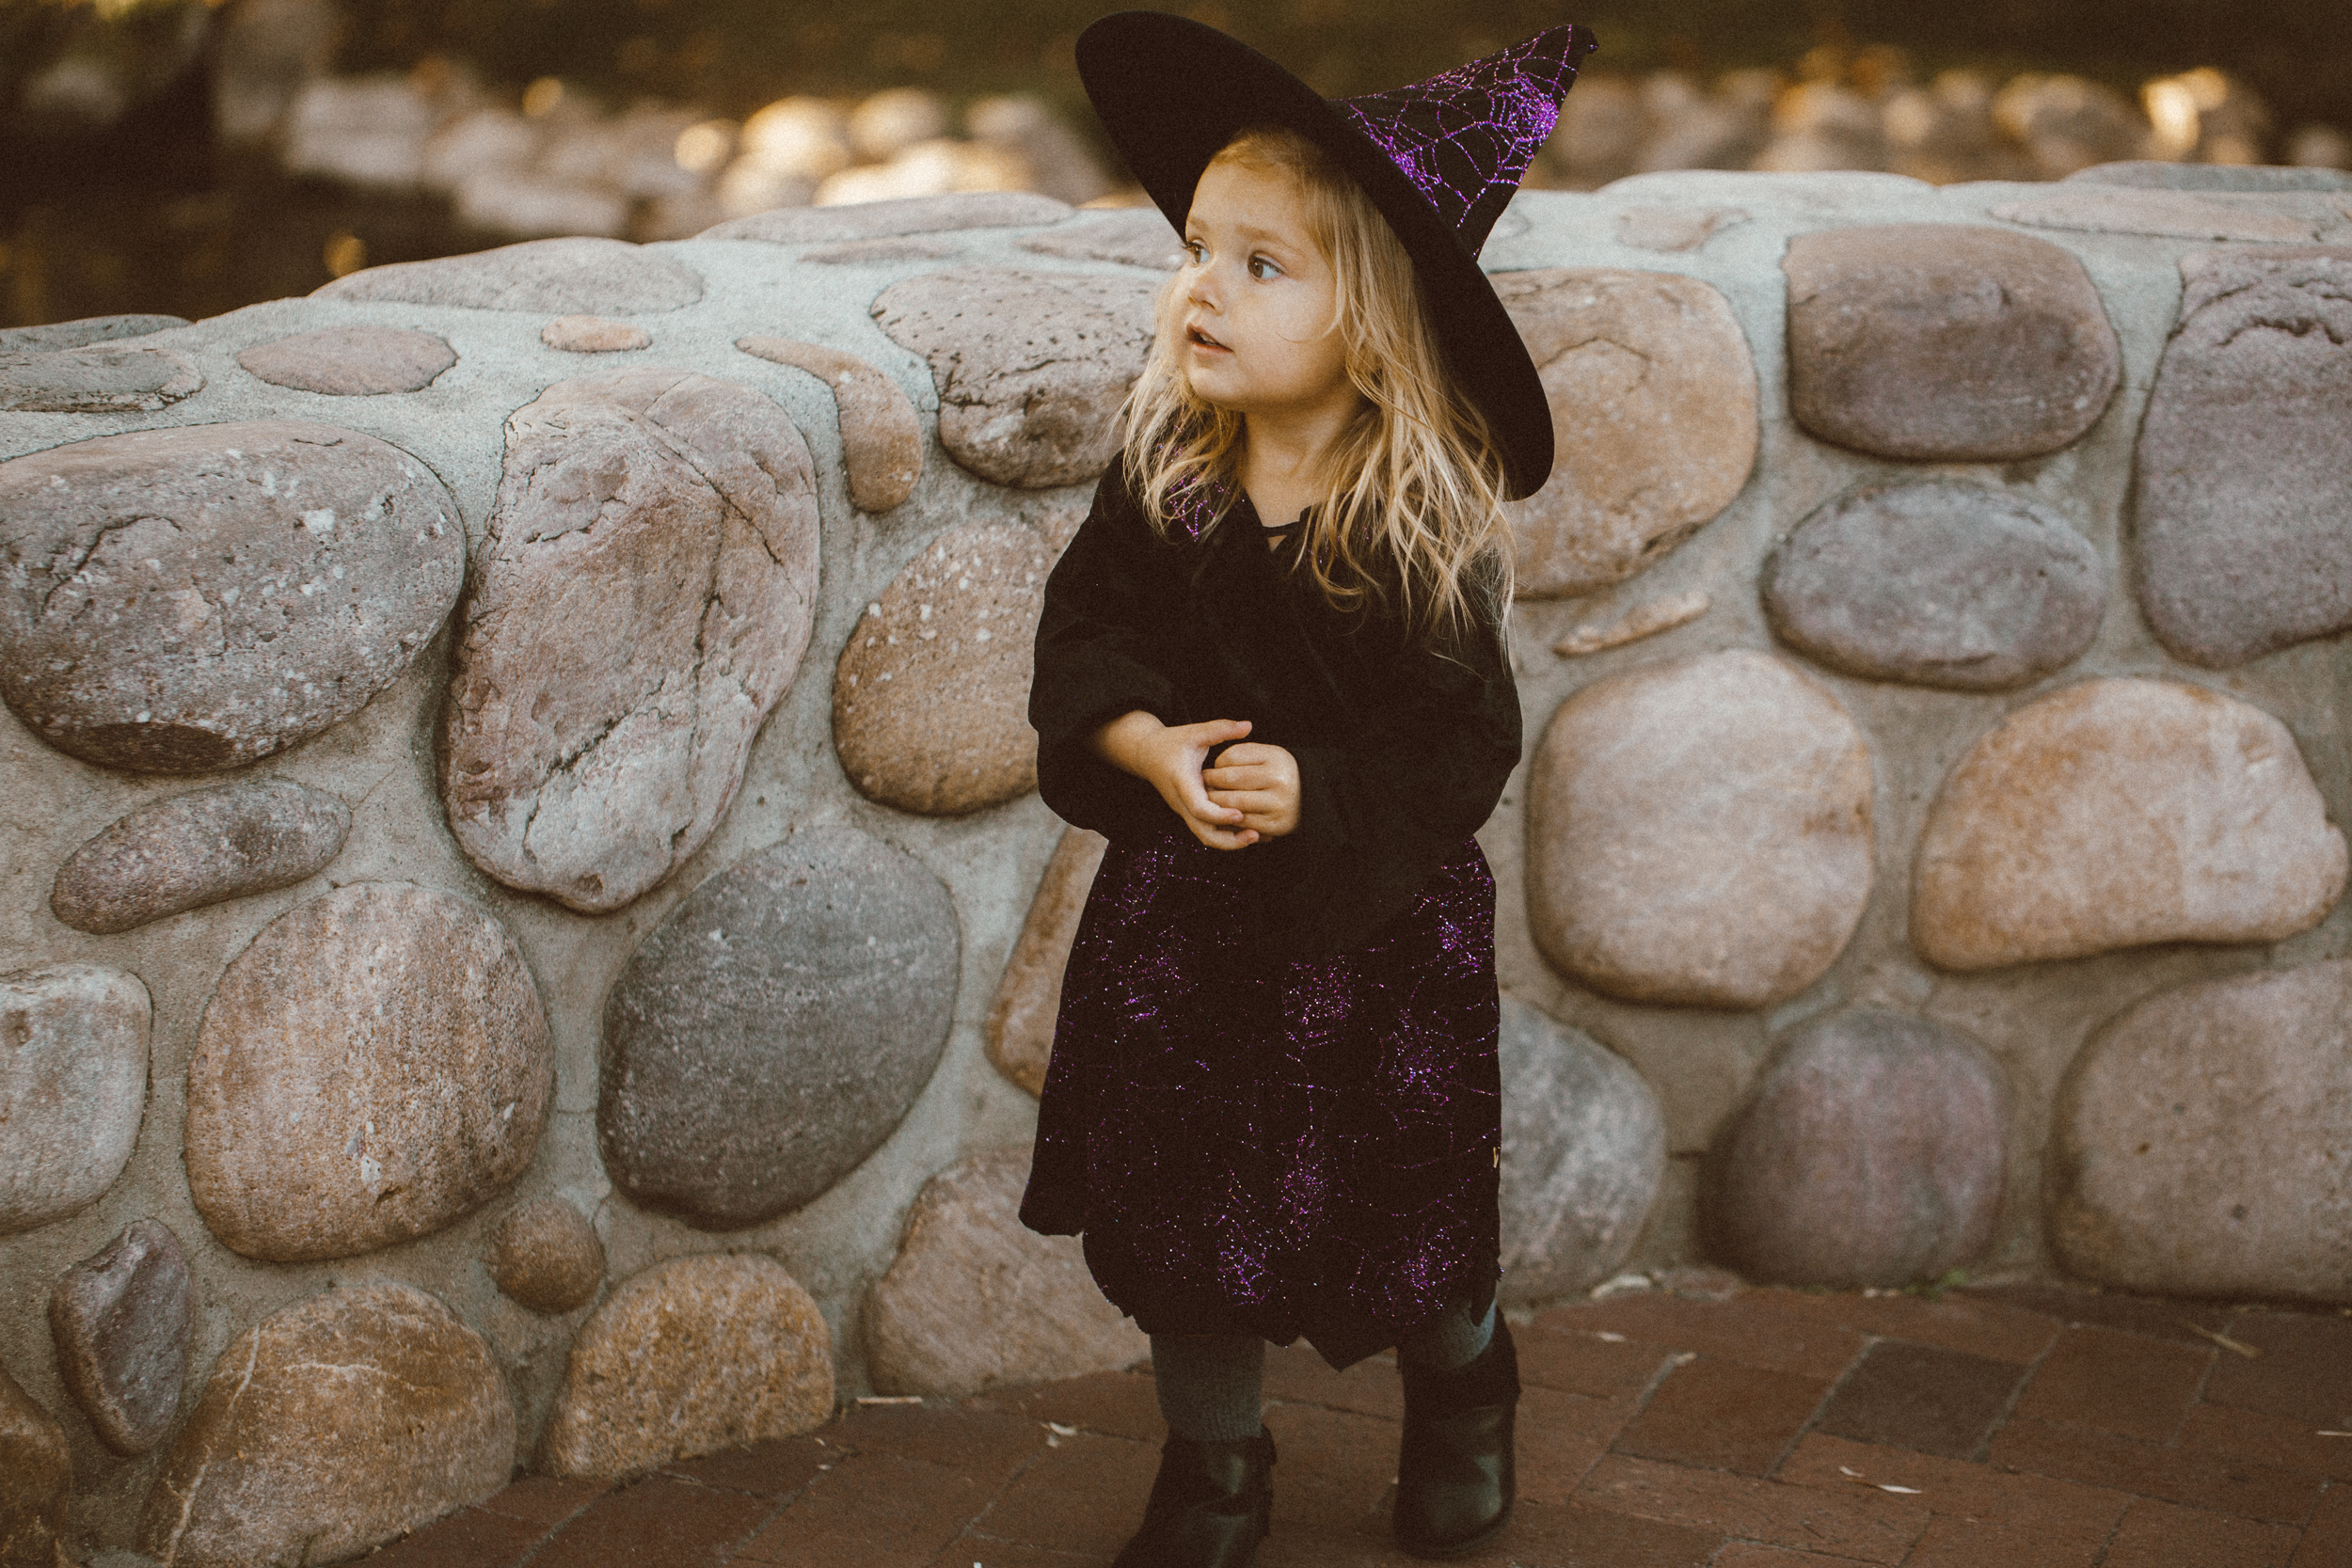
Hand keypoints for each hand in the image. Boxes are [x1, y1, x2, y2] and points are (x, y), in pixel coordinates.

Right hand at [1089, 712, 1259, 849]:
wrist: (1147, 755)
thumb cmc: (1172, 742)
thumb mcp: (1195, 732)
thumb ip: (1220, 729)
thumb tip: (1248, 725)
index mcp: (1182, 783)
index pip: (1199, 808)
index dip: (1219, 815)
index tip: (1240, 814)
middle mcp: (1182, 803)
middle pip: (1203, 833)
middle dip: (1229, 840)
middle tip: (1256, 835)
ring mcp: (1186, 811)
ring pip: (1206, 837)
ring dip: (1230, 842)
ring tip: (1257, 837)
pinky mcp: (1190, 813)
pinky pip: (1208, 830)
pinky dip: (1227, 836)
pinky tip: (1248, 832)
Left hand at [1204, 742, 1299, 838]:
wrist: (1311, 797)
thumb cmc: (1279, 772)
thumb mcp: (1267, 754)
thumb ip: (1241, 753)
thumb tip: (1215, 766)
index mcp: (1275, 758)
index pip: (1232, 758)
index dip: (1216, 765)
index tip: (1210, 770)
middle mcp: (1279, 780)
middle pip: (1230, 780)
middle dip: (1210, 784)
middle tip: (1202, 785)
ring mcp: (1277, 804)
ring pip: (1233, 804)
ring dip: (1215, 803)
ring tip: (1209, 800)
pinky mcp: (1274, 825)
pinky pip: (1242, 823)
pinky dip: (1228, 819)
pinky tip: (1222, 815)